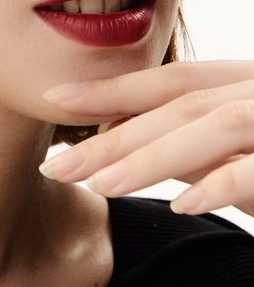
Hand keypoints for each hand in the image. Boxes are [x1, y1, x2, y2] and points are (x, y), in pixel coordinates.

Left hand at [38, 60, 253, 216]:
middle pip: (179, 104)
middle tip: (56, 165)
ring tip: (100, 185)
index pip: (170, 80)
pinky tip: (181, 205)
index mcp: (245, 81)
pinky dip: (221, 184)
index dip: (110, 89)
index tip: (52, 98)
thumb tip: (121, 137)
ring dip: (152, 156)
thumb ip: (191, 146)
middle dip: (114, 137)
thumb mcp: (242, 151)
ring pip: (214, 126)